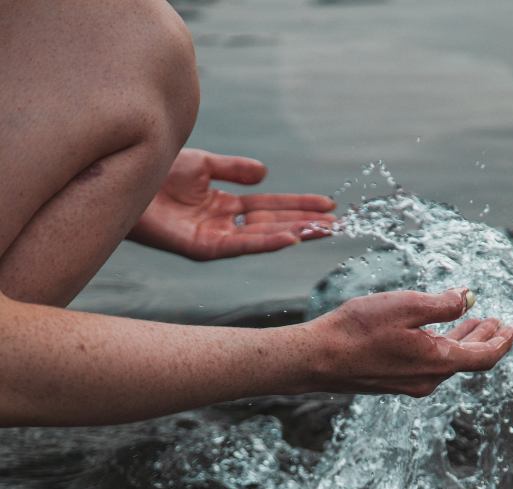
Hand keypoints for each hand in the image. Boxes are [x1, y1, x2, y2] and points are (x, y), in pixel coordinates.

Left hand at [129, 148, 335, 259]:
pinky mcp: (202, 247)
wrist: (122, 178)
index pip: (271, 207)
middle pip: (273, 224)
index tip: (328, 205)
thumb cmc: (155, 173)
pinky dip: (267, 242)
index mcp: (225, 207)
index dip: (299, 205)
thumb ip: (233, 170)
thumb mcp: (202, 165)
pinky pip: (241, 245)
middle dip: (306, 223)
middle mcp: (223, 225)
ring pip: (263, 236)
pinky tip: (291, 238)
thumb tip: (265, 174)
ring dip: (295, 233)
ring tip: (324, 230)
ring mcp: (214, 237)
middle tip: (339, 223)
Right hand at [307, 289, 512, 396]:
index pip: (484, 356)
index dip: (502, 342)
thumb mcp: (406, 306)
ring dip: (463, 340)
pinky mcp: (393, 380)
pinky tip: (435, 333)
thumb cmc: (358, 330)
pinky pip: (429, 363)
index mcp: (438, 362)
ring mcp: (409, 382)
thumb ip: (443, 304)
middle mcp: (428, 379)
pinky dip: (442, 345)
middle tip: (497, 323)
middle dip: (485, 338)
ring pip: (448, 361)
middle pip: (468, 359)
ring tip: (474, 323)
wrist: (317, 358)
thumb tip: (468, 298)